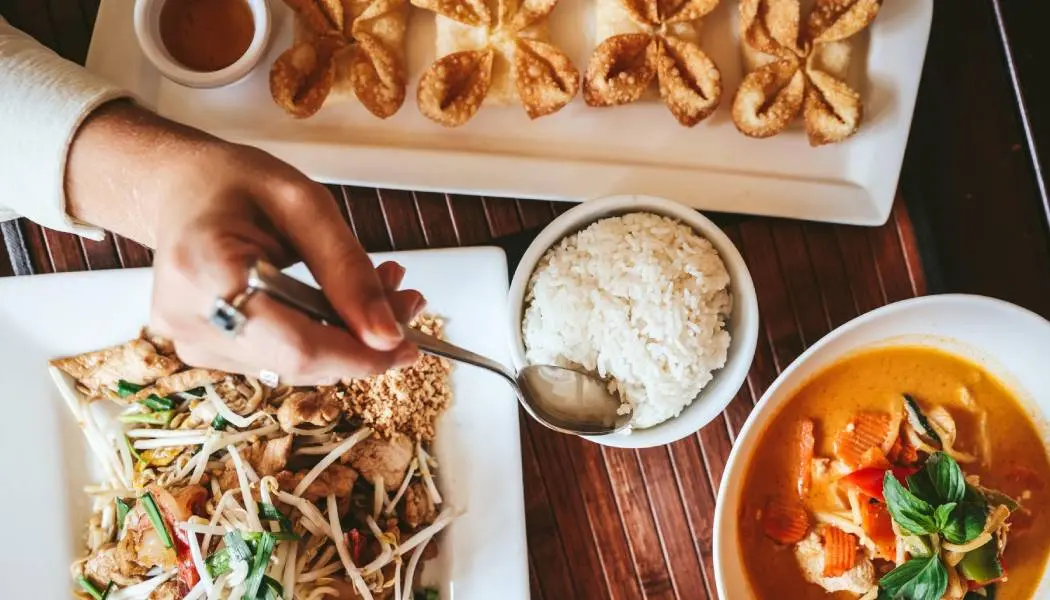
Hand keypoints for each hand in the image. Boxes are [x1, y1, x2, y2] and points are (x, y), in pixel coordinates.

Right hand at [66, 102, 421, 383]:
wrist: (181, 189)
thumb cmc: (234, 183)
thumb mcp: (305, 205)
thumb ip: (347, 270)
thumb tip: (386, 334)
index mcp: (205, 271)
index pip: (297, 345)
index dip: (359, 354)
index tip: (407, 343)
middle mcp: (190, 320)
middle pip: (299, 362)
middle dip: (364, 343)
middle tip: (407, 301)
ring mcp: (193, 343)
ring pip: (295, 366)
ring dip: (348, 339)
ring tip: (381, 291)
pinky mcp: (205, 352)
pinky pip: (279, 359)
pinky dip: (321, 338)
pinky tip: (340, 304)